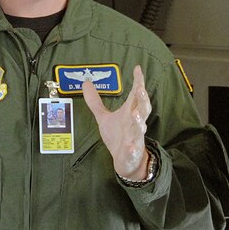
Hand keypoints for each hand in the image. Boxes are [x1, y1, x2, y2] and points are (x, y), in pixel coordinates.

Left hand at [83, 65, 151, 179]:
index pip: (136, 95)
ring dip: (138, 122)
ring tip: (135, 114)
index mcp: (130, 112)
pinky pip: (133, 149)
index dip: (138, 82)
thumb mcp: (103, 117)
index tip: (137, 69)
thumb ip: (95, 102)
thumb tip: (85, 83)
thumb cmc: (118, 136)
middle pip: (143, 109)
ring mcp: (135, 137)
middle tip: (140, 88)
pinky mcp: (132, 151)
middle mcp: (135, 123)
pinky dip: (133, 148)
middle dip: (143, 99)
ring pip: (140, 128)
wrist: (126, 160)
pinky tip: (131, 146)